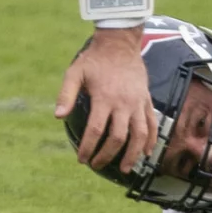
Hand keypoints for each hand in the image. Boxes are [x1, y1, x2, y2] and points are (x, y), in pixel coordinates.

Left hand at [55, 26, 155, 172]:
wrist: (120, 43)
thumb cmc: (94, 60)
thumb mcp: (75, 72)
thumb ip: (66, 94)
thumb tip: (58, 117)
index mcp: (104, 98)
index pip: (96, 131)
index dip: (88, 148)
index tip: (81, 159)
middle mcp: (124, 103)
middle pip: (118, 138)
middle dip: (106, 155)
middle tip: (96, 165)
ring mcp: (138, 102)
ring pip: (139, 135)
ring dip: (132, 155)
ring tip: (124, 169)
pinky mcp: (147, 100)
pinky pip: (153, 124)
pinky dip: (151, 140)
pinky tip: (146, 153)